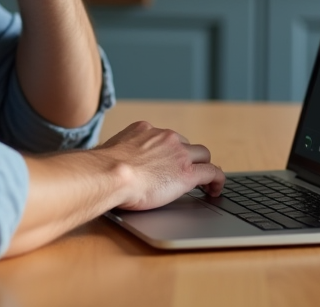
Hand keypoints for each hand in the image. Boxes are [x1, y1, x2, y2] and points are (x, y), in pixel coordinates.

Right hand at [97, 121, 224, 210]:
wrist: (110, 174)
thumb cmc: (102, 169)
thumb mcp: (109, 152)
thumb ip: (117, 155)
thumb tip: (110, 164)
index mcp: (144, 129)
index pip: (165, 138)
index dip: (170, 151)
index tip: (168, 162)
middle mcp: (164, 137)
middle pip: (186, 144)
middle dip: (188, 158)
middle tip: (186, 172)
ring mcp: (179, 154)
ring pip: (203, 155)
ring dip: (204, 167)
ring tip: (206, 182)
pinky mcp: (188, 172)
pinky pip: (212, 172)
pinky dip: (217, 180)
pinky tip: (215, 190)